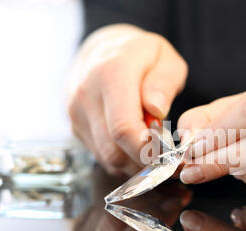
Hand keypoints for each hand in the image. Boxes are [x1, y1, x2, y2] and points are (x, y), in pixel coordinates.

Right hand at [68, 24, 187, 175]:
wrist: (104, 50)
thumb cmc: (142, 55)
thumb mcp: (165, 58)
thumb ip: (164, 83)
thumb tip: (157, 110)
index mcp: (111, 74)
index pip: (123, 128)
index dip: (147, 150)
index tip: (170, 155)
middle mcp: (87, 95)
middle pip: (114, 150)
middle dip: (144, 162)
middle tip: (168, 161)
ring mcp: (77, 114)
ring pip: (107, 158)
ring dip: (135, 165)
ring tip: (156, 154)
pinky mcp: (76, 128)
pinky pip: (102, 157)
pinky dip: (123, 161)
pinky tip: (138, 150)